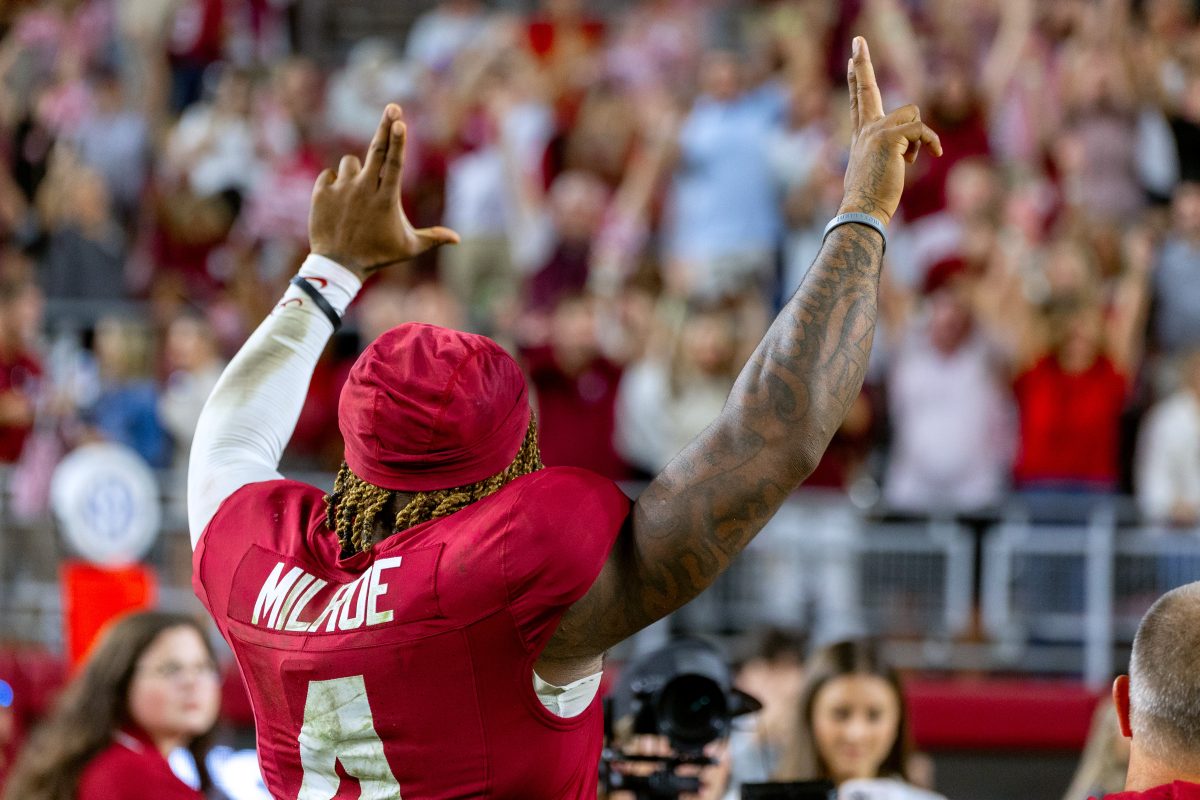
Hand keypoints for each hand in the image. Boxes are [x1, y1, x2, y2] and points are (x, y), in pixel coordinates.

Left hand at [309, 104, 458, 279]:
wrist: (338, 265)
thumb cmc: (378, 255)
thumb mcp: (409, 247)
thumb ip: (433, 237)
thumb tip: (458, 239)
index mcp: (387, 198)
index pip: (395, 163)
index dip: (398, 141)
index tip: (400, 122)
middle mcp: (364, 188)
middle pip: (376, 150)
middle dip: (386, 127)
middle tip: (393, 108)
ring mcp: (342, 189)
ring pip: (350, 163)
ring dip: (355, 171)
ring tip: (356, 195)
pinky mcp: (322, 192)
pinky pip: (329, 175)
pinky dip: (335, 183)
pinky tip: (339, 201)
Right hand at [838, 37, 941, 224]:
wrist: (863, 210)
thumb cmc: (872, 199)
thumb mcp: (878, 170)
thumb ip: (890, 151)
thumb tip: (909, 147)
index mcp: (862, 136)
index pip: (860, 101)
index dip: (857, 79)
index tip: (854, 57)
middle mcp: (866, 130)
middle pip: (866, 89)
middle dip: (861, 64)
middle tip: (858, 41)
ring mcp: (876, 132)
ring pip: (911, 113)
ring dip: (918, 136)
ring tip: (908, 160)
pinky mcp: (890, 138)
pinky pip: (922, 129)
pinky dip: (931, 142)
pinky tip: (934, 154)